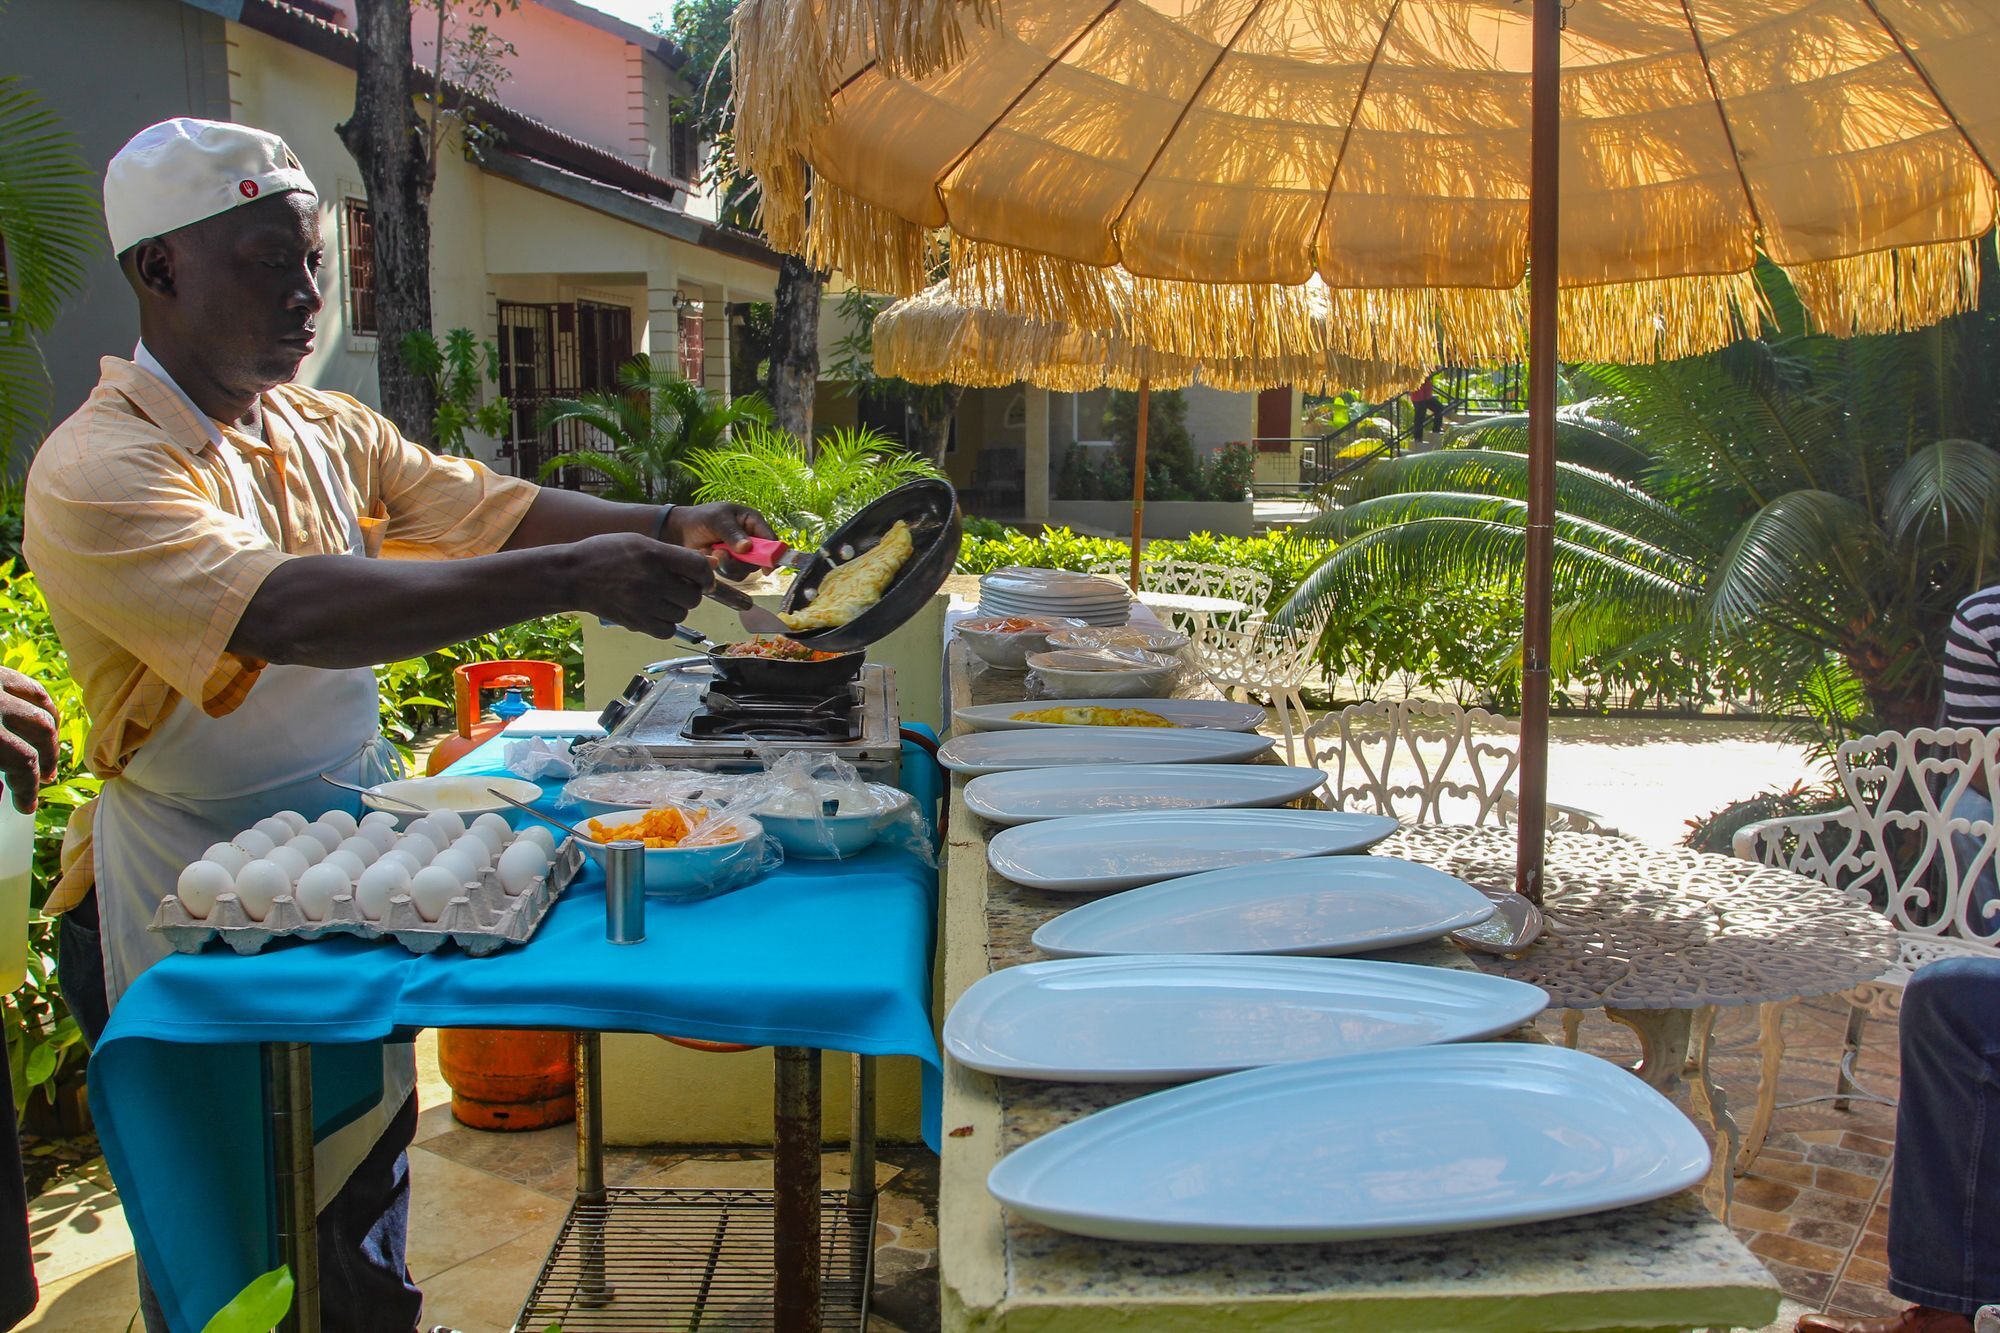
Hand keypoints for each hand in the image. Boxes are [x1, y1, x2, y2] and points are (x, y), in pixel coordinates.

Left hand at [0, 667, 58, 813]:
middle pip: (39, 731)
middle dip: (45, 760)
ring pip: (40, 705)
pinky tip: (42, 717)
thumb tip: (0, 792)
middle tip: (43, 780)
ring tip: (48, 751)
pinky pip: (27, 685)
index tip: (26, 806)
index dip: (28, 789)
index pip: (22, 761)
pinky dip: (41, 704)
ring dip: (49, 732)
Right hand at [567, 532, 717, 638]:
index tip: (701, 578)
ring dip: (676, 608)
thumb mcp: (640, 542)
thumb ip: (675, 554)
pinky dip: (666, 624)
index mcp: (655, 555)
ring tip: (659, 598)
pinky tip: (654, 612)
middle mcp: (652, 580)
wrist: (572, 575)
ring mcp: (643, 603)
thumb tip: (712, 564)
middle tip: (675, 587)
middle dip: (690, 593)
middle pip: (694, 596)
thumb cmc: (607, 553)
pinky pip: (668, 630)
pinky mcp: (636, 622)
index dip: (706, 575)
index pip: (699, 569)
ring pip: (682, 614)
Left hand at [663, 503, 777, 578]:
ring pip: (747, 569)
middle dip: (742, 562)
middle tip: (723, 555)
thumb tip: (747, 548)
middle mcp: (751, 538)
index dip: (773, 554)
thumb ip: (732, 533)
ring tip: (714, 553)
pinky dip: (724, 570)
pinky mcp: (732, 563)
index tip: (766, 567)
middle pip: (761, 559)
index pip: (771, 540)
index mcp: (753, 522)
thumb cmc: (700, 518)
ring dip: (730, 566)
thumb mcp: (717, 520)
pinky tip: (712, 558)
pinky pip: (735, 574)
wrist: (680, 531)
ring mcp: (742, 553)